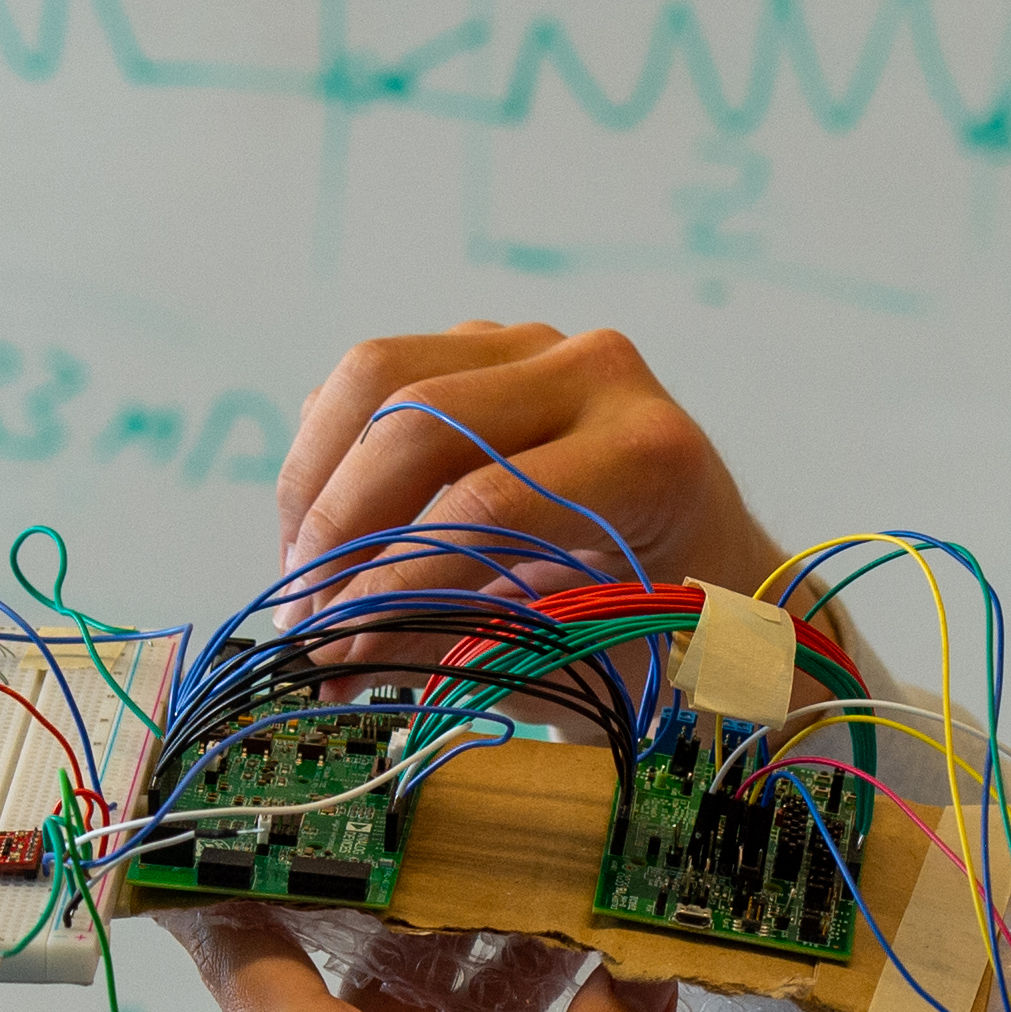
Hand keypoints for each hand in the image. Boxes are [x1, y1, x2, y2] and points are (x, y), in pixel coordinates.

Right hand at [273, 321, 794, 631]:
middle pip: (416, 417)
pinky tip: (325, 538)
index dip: (397, 577)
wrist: (709, 568)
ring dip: (316, 480)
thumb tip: (328, 667)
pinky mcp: (483, 344)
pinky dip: (329, 454)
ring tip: (300, 578)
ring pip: (375, 376)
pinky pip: (371, 381)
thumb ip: (465, 649)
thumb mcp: (583, 653)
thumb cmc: (662, 627)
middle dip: (339, 525)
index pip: (489, 500)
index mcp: (649, 451)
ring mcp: (536, 345)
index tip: (337, 647)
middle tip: (301, 617)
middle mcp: (598, 372)